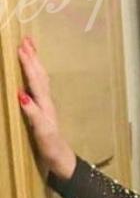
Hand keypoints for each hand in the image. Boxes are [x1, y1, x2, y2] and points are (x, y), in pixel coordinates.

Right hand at [16, 35, 75, 178]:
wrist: (61, 159)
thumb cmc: (50, 147)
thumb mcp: (41, 131)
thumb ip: (33, 113)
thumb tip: (21, 94)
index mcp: (44, 104)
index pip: (34, 79)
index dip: (28, 63)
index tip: (21, 46)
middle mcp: (46, 101)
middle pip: (39, 75)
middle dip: (32, 57)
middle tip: (26, 38)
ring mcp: (46, 105)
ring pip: (41, 78)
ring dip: (35, 63)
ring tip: (30, 48)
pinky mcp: (45, 110)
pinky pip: (40, 86)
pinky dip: (35, 75)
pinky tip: (32, 73)